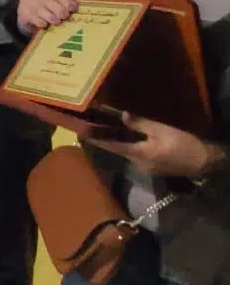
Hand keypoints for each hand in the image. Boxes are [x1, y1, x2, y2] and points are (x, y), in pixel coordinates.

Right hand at [17, 0, 77, 34]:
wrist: (25, 11)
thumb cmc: (45, 7)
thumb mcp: (54, 0)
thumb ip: (64, 3)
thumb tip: (76, 10)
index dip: (68, 1)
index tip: (73, 9)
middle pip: (52, 2)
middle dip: (60, 11)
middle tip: (65, 17)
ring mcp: (30, 3)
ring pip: (44, 11)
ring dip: (52, 18)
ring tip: (56, 22)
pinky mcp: (24, 13)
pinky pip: (36, 19)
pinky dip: (42, 22)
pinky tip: (45, 24)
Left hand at [86, 112, 228, 177]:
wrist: (205, 162)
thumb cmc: (183, 144)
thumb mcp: (162, 130)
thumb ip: (140, 124)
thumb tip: (121, 115)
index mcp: (137, 153)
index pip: (109, 145)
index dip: (94, 138)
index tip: (78, 131)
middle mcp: (136, 163)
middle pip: (115, 149)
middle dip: (104, 138)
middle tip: (90, 125)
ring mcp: (144, 168)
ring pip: (126, 152)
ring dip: (117, 142)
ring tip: (107, 128)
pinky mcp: (151, 168)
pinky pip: (136, 154)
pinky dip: (130, 146)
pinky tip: (130, 137)